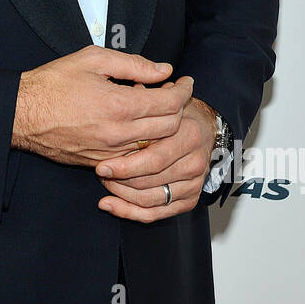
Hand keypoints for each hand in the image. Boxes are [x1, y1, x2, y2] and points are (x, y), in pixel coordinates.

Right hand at [12, 46, 192, 168]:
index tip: (186, 82)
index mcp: (119, 106)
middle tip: (174, 93)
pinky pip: (135, 157)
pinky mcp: (101, 163)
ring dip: (163, 127)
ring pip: (155, 146)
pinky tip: (136, 125)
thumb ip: (133, 64)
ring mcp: (111, 153)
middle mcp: (119, 134)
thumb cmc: (53, 84)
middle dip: (179, 109)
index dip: (184, 90)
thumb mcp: (93, 59)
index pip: (170, 103)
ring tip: (156, 108)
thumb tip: (163, 70)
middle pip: (170, 127)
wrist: (22, 114)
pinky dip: (144, 142)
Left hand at [94, 96, 217, 221]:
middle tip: (100, 172)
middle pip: (150, 181)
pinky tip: (110, 204)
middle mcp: (195, 161)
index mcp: (189, 135)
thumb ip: (147, 98)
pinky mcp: (190, 198)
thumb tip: (129, 90)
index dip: (125, 165)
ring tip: (105, 182)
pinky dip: (130, 212)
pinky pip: (157, 213)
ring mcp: (194, 182)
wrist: (204, 129)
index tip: (100, 165)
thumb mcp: (165, 101)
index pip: (154, 158)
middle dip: (120, 180)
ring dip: (122, 194)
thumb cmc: (177, 115)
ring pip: (150, 199)